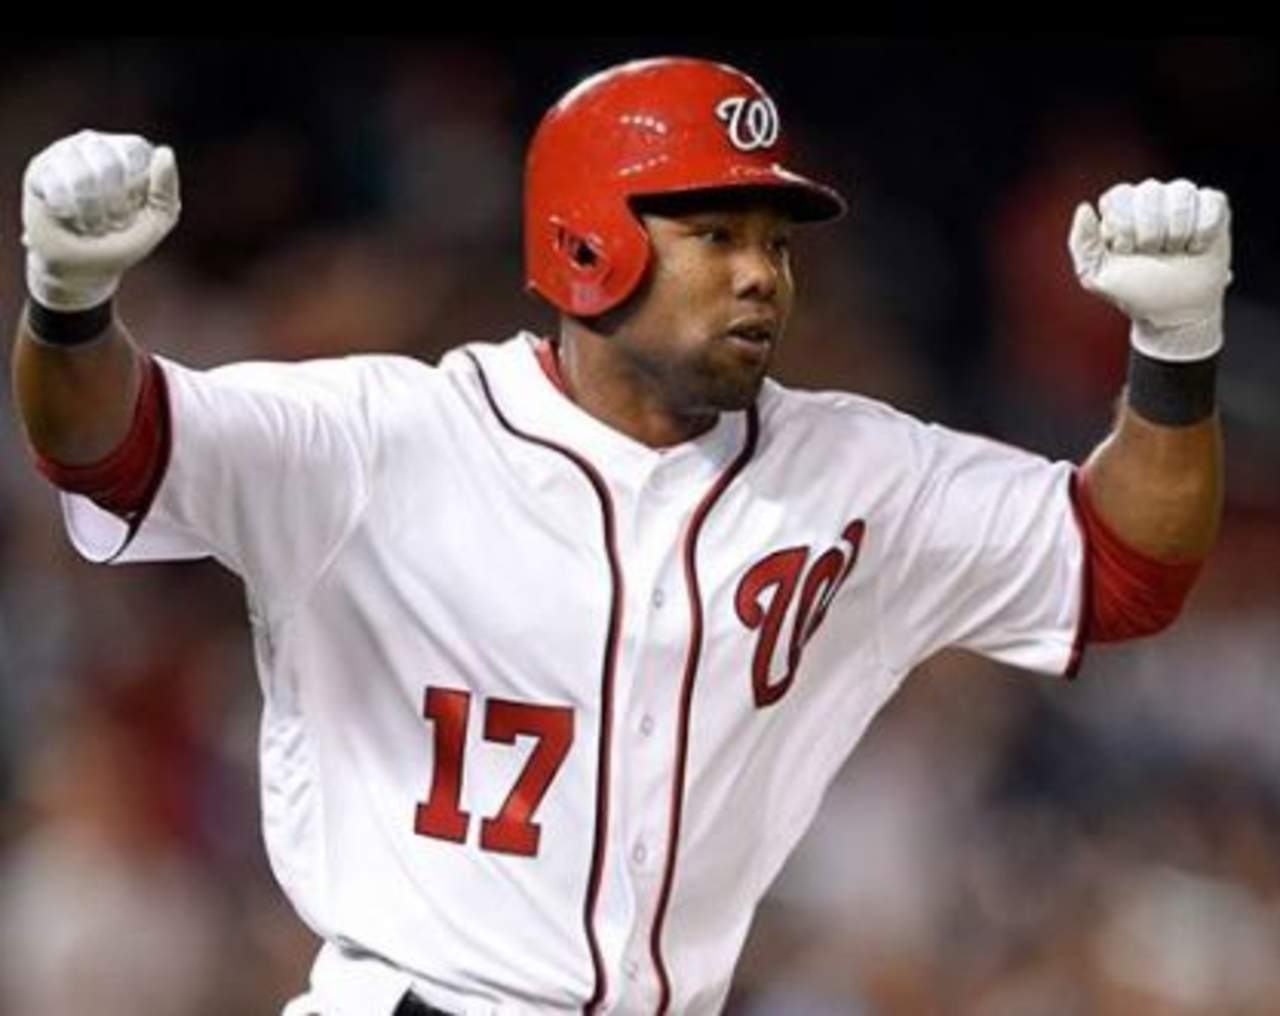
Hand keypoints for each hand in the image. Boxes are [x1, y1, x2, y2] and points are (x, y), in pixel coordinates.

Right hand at [22, 129, 180, 311]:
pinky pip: (56, 185)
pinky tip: (65, 216)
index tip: (132, 211)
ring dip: (89, 211)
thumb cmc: (122, 241)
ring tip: (88, 221)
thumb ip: (166, 193)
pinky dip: (66, 210)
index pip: (135, 152)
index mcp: (129, 152)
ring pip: (82, 175)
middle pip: (109, 163)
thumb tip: (165, 152)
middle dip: (113, 205)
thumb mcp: (155, 224)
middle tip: (109, 221)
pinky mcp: (40, 168)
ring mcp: (66, 152)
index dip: (134, 188)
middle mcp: (97, 144)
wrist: (81, 267)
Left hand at [1068, 178, 1230, 361]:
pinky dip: (1204, 231)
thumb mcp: (1097, 275)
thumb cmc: (1135, 291)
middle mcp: (1149, 197)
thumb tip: (1084, 208)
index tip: (1127, 253)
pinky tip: (1196, 247)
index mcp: (1118, 208)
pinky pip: (1212, 202)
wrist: (1176, 311)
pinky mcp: (1212, 206)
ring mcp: (1181, 199)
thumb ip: (1082, 243)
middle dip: (1150, 233)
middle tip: (1153, 255)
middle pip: (1149, 192)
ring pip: (1181, 193)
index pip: (1118, 196)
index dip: (1124, 228)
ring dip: (1177, 233)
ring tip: (1175, 251)